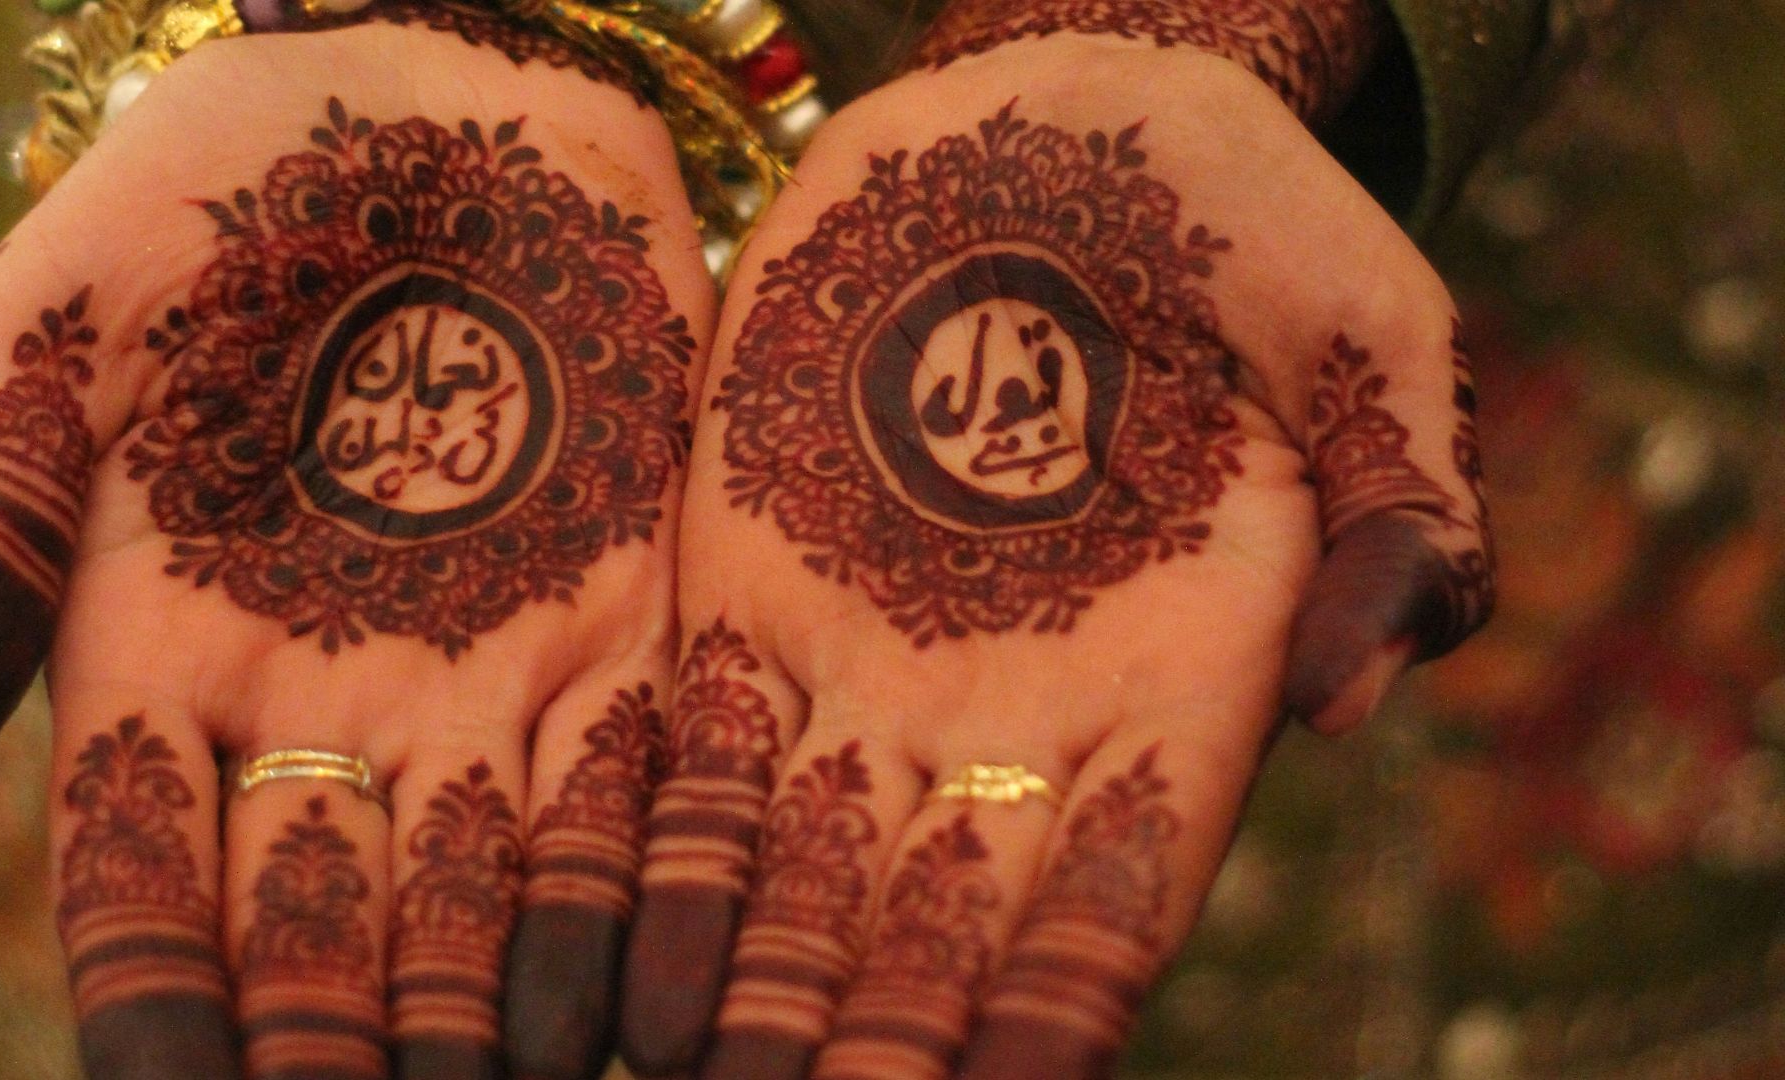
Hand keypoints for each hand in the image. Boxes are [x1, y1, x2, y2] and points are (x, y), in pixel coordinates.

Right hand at [0, 14, 708, 1079]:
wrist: (439, 90)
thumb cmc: (220, 189)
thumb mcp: (68, 330)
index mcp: (165, 651)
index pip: (147, 883)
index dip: (162, 1010)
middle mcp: (325, 695)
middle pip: (324, 929)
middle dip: (341, 1053)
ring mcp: (483, 663)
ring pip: (480, 895)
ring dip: (488, 1016)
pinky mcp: (624, 607)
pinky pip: (627, 785)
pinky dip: (629, 898)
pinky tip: (639, 1000)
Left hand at [618, 30, 1489, 1079]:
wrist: (1055, 124)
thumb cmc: (1243, 223)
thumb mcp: (1371, 336)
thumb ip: (1400, 512)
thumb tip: (1354, 698)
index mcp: (1177, 679)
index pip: (1119, 890)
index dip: (1064, 1004)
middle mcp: (1015, 708)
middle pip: (942, 924)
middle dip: (886, 1038)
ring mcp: (869, 659)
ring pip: (802, 873)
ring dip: (755, 989)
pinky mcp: (747, 589)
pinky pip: (690, 751)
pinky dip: (658, 864)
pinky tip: (620, 971)